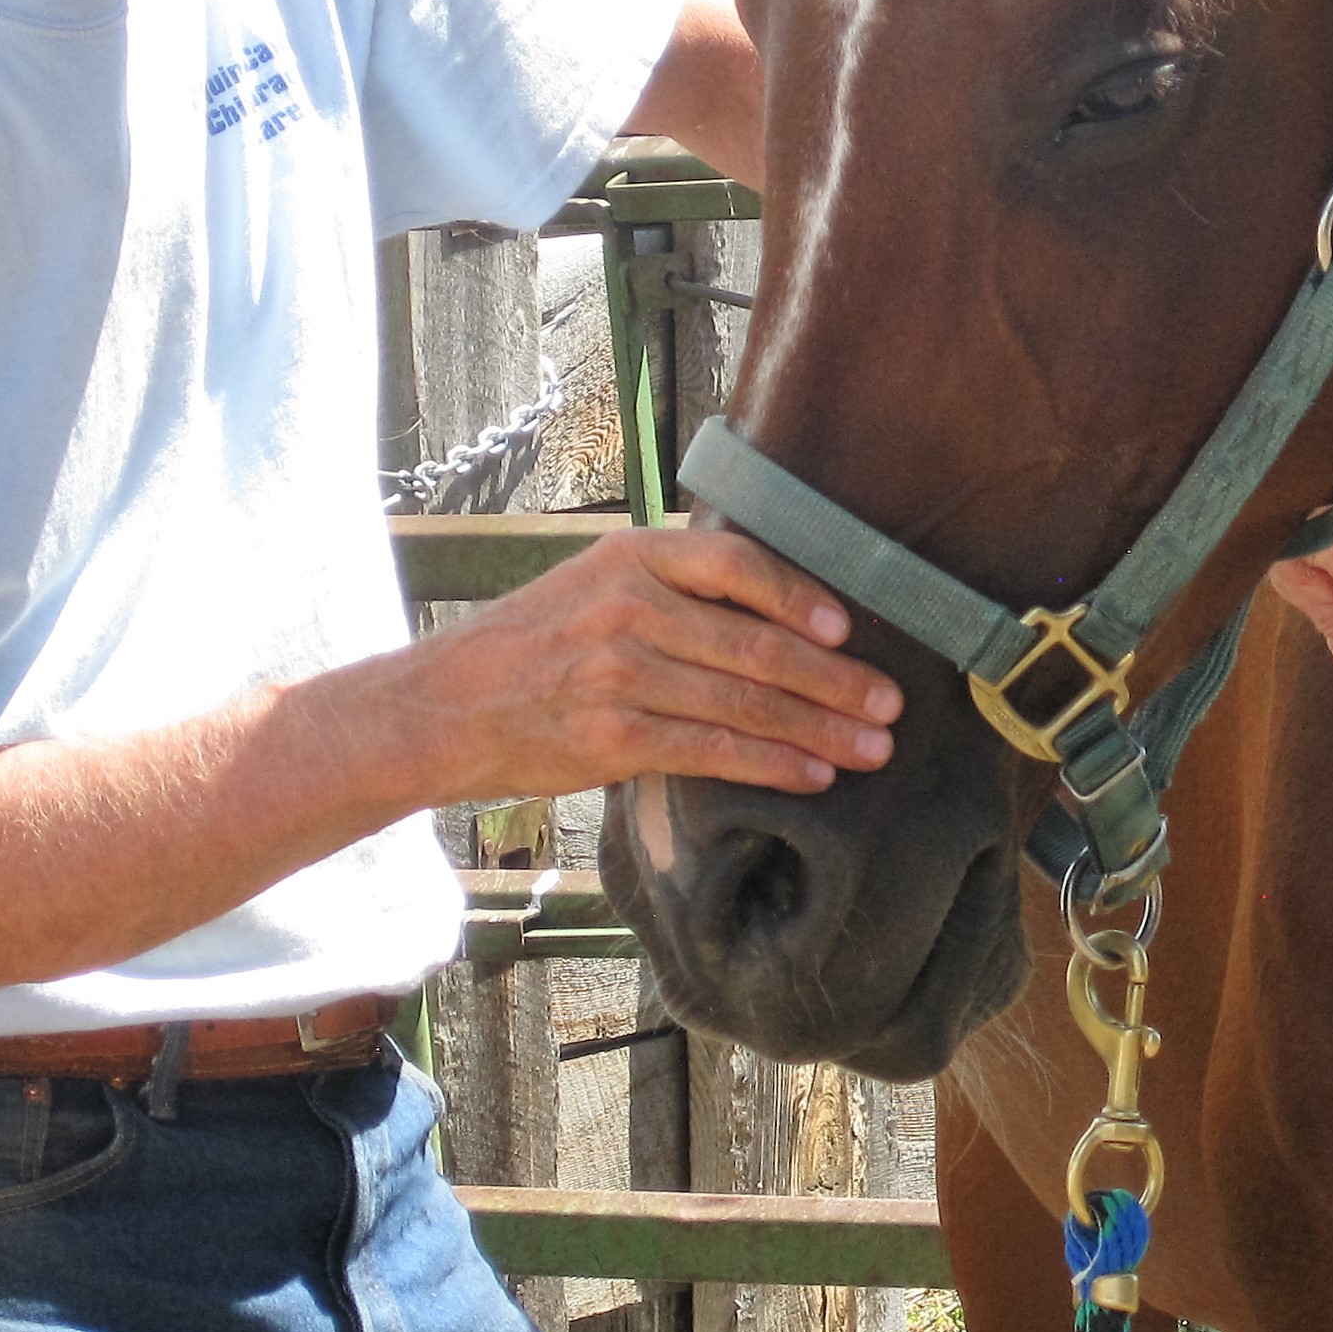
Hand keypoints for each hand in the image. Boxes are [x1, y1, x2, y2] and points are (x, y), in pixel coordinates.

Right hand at [406, 525, 900, 797]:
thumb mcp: (594, 583)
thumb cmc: (532, 646)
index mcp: (633, 556)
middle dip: (835, 680)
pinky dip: (771, 764)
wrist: (442, 707)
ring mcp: (620, 673)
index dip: (800, 596)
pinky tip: (813, 775)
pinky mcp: (612, 737)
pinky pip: (711, 750)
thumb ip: (672, 585)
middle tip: (890, 703)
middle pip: (756, 642)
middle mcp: (630, 608)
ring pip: (744, 701)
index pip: (737, 564)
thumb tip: (775, 609)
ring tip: (872, 747)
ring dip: (820, 729)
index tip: (847, 628)